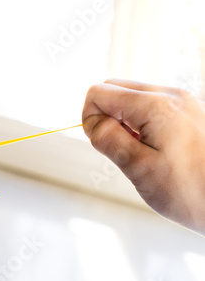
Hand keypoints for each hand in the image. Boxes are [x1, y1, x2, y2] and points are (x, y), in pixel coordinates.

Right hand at [82, 79, 204, 232]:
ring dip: (123, 120)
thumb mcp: (138, 168)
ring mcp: (183, 101)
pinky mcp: (188, 111)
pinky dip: (140, 123)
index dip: (90, 118)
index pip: (98, 92)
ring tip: (139, 151)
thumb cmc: (190, 191)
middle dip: (105, 116)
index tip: (102, 144)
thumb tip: (92, 122)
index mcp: (155, 106)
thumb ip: (108, 139)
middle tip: (118, 148)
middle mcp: (171, 95)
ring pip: (131, 96)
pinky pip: (150, 106)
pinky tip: (153, 149)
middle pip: (114, 88)